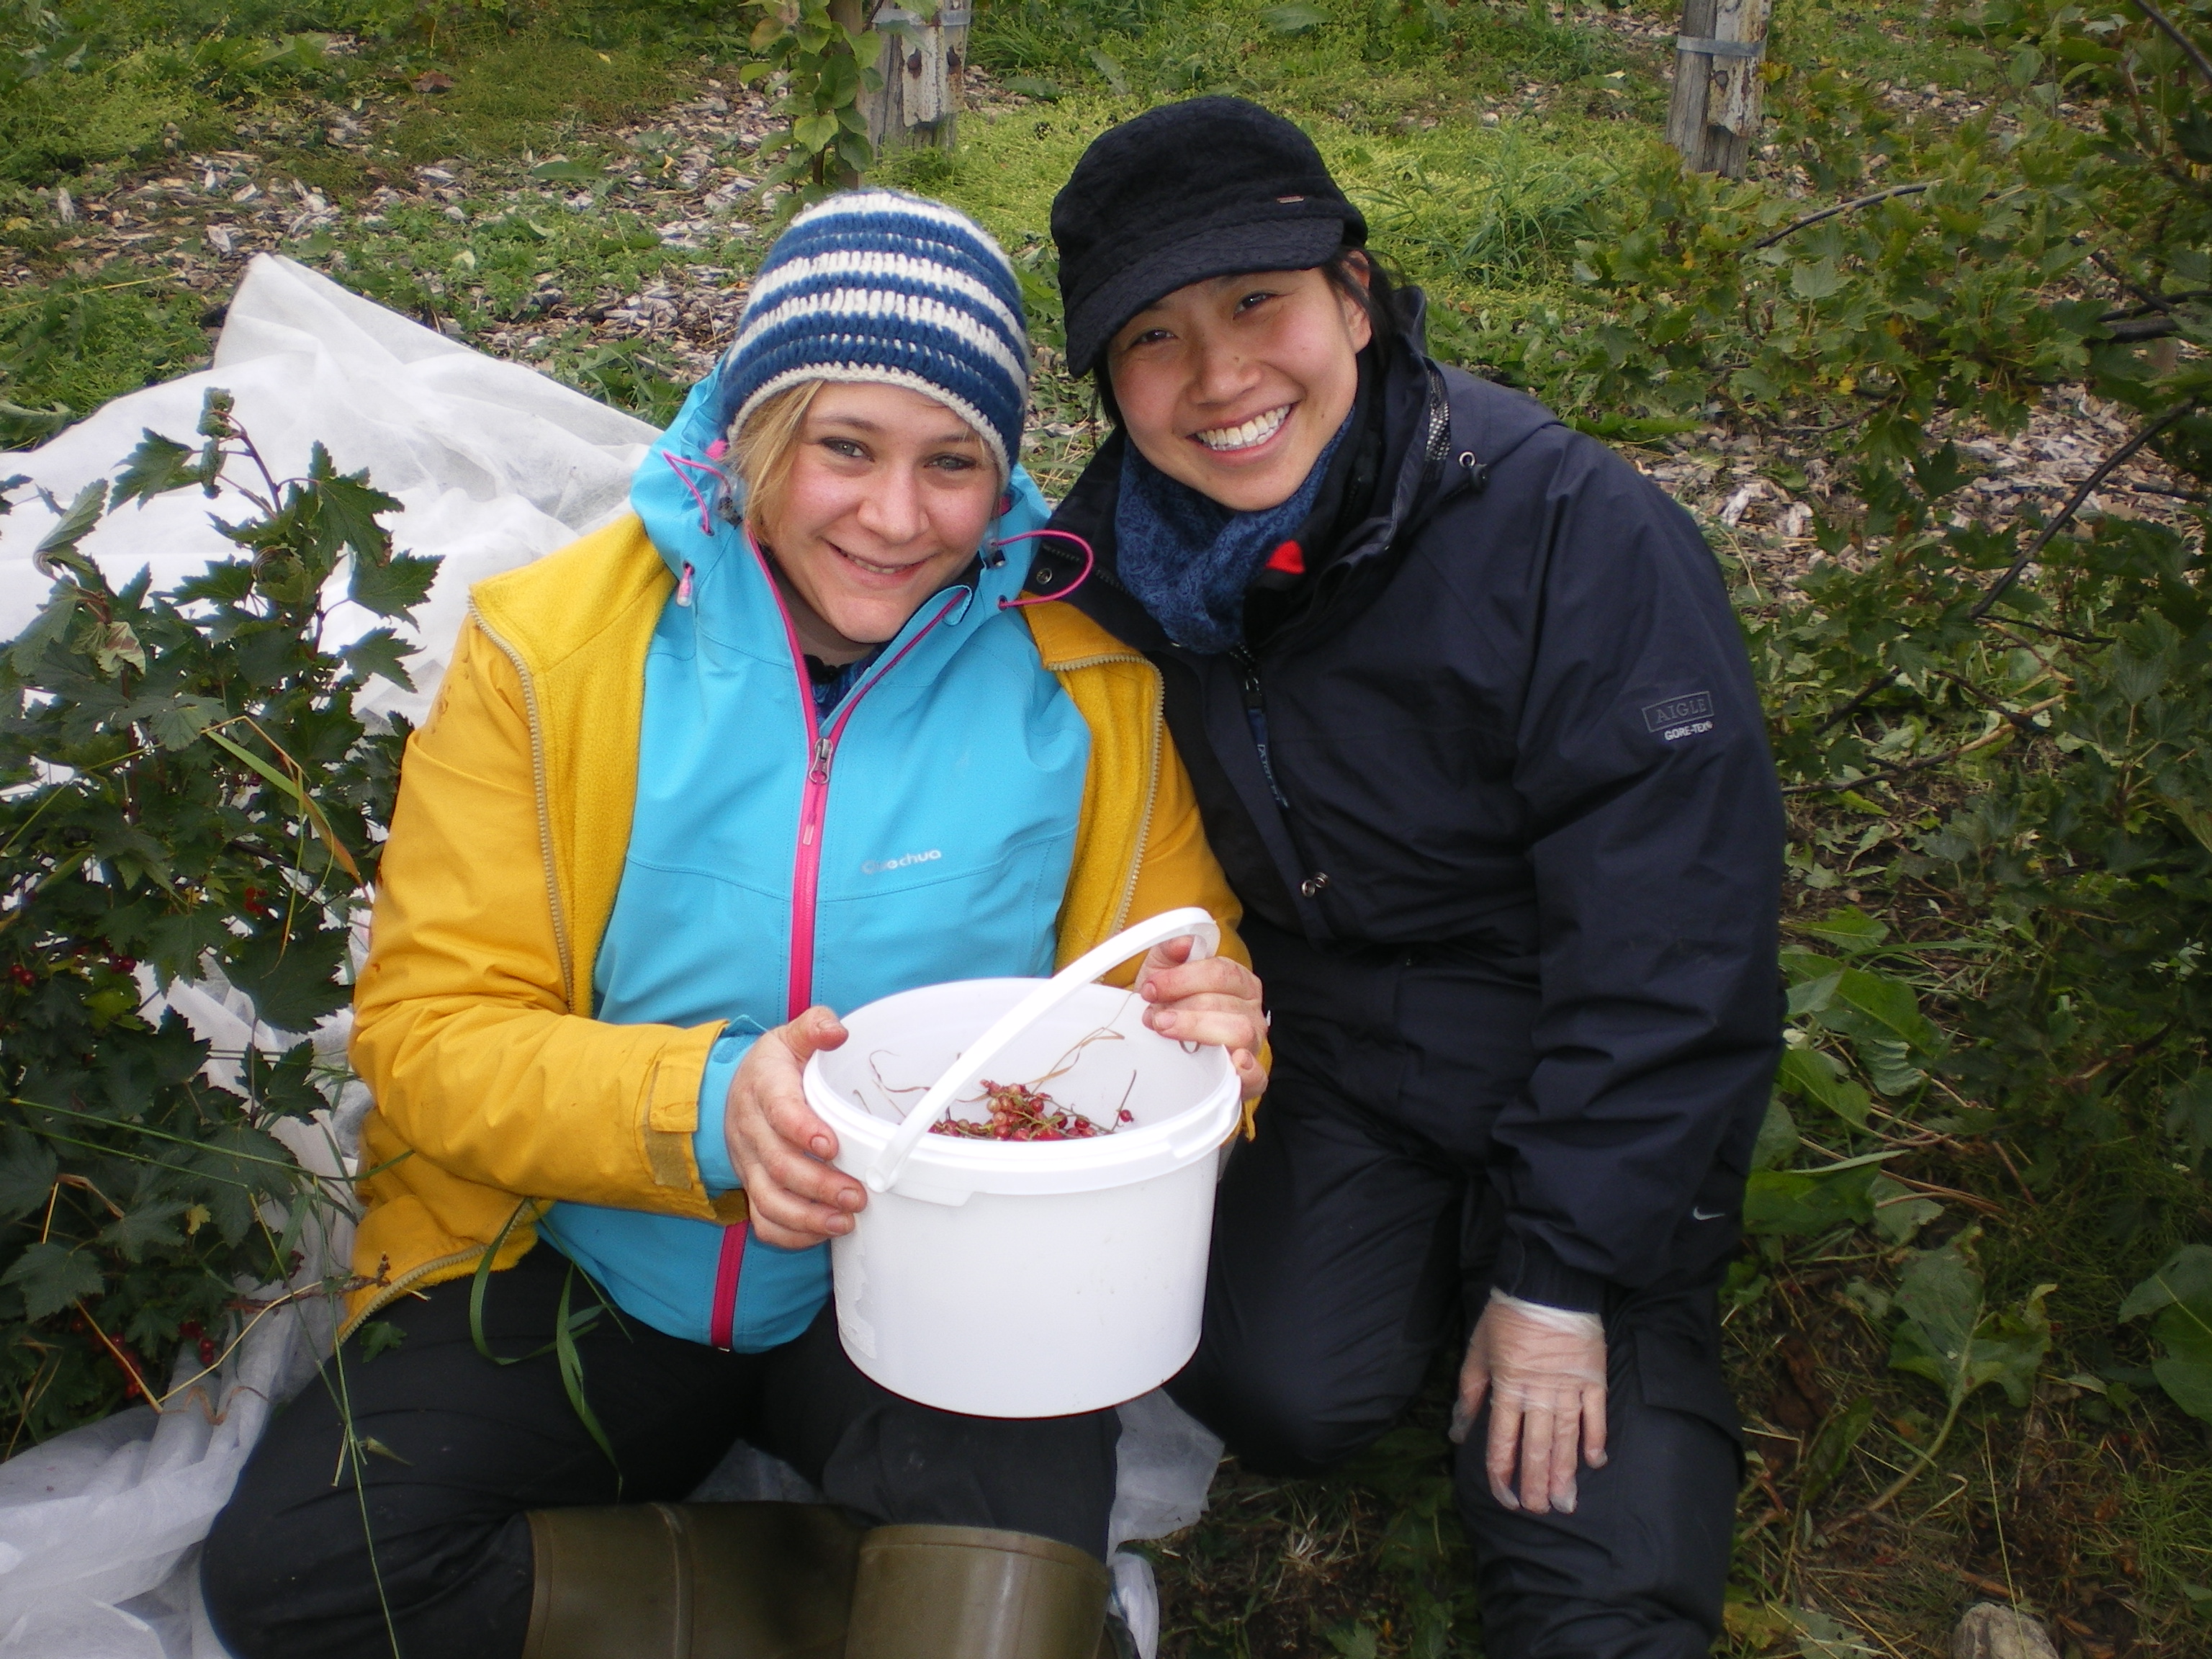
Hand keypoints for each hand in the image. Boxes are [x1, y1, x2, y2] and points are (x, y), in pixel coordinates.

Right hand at [721, 1006, 866, 1248]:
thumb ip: (815, 1026)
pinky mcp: (752, 1185)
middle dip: (818, 1185)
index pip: (779, 1111)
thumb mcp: (790, 1037)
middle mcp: (751, 1129)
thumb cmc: (775, 1066)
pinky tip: (822, 1234)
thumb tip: (839, 1031)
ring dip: (806, 1217)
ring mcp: (749, 1163)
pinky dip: (789, 1234)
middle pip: (778, 1164)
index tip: (831, 1145)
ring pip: (768, 1199)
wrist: (731, 1091)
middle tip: (857, 1196)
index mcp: (764, 1088)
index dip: (802, 1130)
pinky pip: (763, 1218)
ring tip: (844, 1222)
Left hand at [1133, 934, 1268, 1098]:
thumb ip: (1170, 952)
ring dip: (1198, 1030)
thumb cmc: (1169, 1005)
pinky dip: (1247, 1071)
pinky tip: (1232, 1063)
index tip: (1151, 988)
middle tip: (1153, 1015)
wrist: (1165, 1042)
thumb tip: (1183, 943)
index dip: (1182, 978)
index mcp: (1238, 981)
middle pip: (1225, 1002)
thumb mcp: (1164, 973)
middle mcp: (1251, 1010)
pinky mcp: (1252, 1076)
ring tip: (1166, 1030)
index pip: (1220, 972)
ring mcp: (1253, 1043)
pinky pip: (1258, 1075)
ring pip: (1238, 1031)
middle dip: (1184, 1007)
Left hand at [1451, 1290, 1608, 1514]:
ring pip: (1566, 1439)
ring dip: (1564, 1473)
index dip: (1502, 1474)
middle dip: (1535, 1483)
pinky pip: (1596, 1415)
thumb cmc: (1508, 1315)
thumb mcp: (1478, 1350)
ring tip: (1565, 1503)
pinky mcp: (1593, 1377)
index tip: (1504, 1498)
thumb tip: (1457, 1431)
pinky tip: (1595, 1463)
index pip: (1502, 1441)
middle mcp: (1539, 1394)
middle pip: (1536, 1447)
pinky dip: (1596, 1440)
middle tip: (1538, 1511)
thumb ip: (1471, 1392)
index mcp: (1507, 1387)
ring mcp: (1569, 1388)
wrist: (1548, 1282)